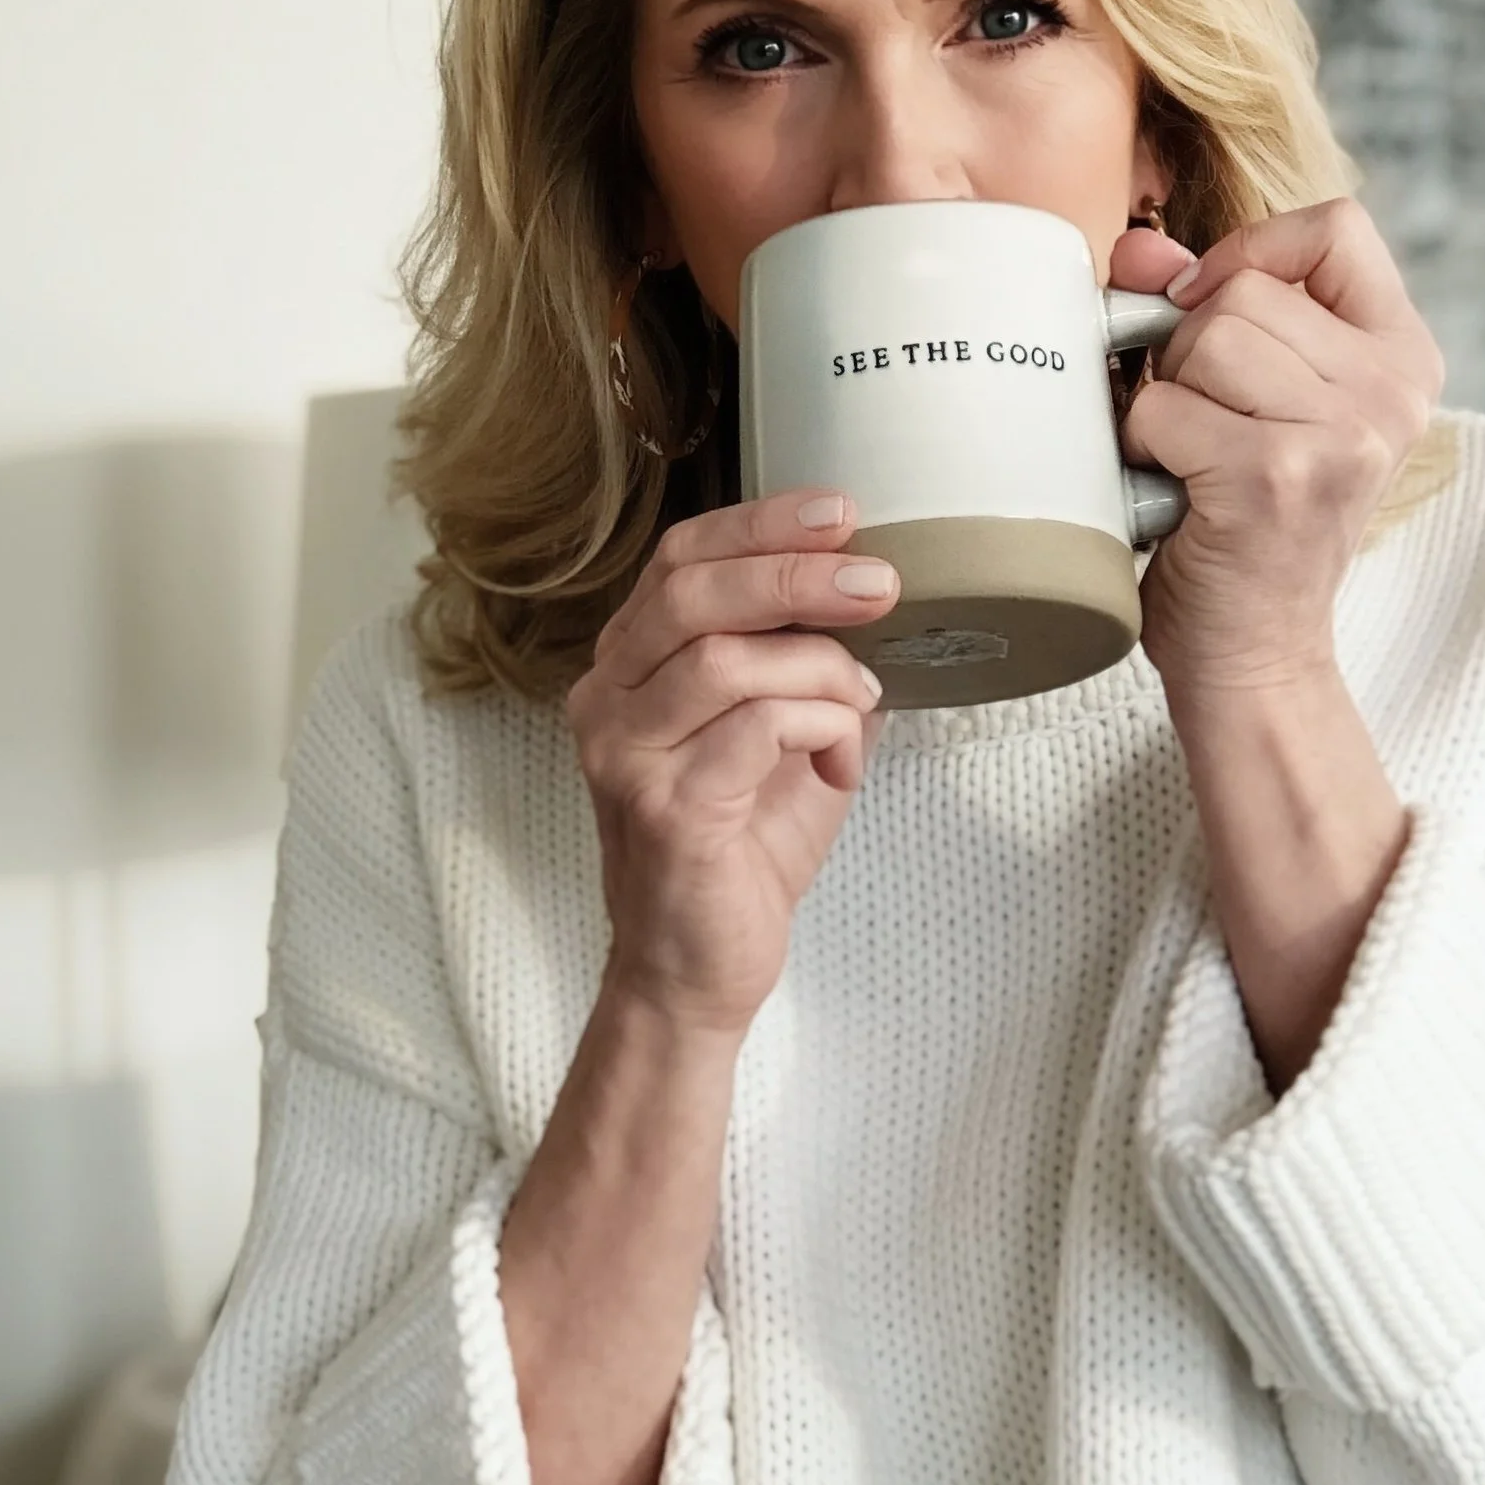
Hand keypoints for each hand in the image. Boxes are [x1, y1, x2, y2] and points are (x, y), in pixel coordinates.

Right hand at [568, 490, 895, 1035]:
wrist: (696, 971)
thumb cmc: (737, 854)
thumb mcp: (780, 740)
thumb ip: (805, 668)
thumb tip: (876, 598)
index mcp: (628, 668)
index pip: (679, 560)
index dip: (759, 524)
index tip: (840, 512)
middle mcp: (606, 702)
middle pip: (692, 593)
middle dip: (796, 575)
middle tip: (877, 581)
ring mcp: (626, 756)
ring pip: (726, 660)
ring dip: (819, 667)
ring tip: (861, 694)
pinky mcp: (666, 810)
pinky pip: (757, 729)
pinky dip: (821, 727)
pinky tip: (840, 758)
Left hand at [1113, 197, 1444, 710]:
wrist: (1255, 658)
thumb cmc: (1247, 530)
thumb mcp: (1254, 402)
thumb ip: (1209, 309)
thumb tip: (1138, 247)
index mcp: (1404, 359)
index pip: (1337, 228)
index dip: (1254, 252)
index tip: (1216, 309)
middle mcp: (1391, 392)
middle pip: (1245, 290)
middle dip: (1191, 351)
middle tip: (1203, 425)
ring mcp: (1341, 435)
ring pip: (1205, 340)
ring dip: (1166, 399)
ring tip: (1192, 460)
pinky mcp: (1276, 475)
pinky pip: (1164, 407)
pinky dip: (1144, 448)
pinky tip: (1175, 493)